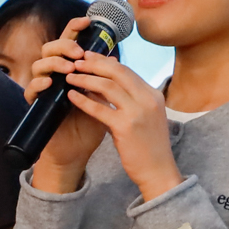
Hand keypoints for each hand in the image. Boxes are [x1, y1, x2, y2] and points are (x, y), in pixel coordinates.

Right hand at [26, 17, 109, 192]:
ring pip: (39, 63)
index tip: (87, 20)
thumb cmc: (93, 124)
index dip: (75, 27)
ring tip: (69, 68)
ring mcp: (44, 88)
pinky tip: (50, 82)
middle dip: (64, 44)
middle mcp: (55, 74)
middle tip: (78, 51)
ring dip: (54, 62)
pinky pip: (30, 88)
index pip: (70, 40)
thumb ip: (107, 78)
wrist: (79, 151)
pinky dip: (39, 83)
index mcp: (72, 68)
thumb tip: (115, 56)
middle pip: (52, 46)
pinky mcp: (36, 104)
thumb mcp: (105, 98)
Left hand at [61, 50, 183, 202]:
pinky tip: (71, 96)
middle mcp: (148, 99)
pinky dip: (83, 100)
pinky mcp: (125, 127)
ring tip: (70, 77)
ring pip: (107, 86)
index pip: (127, 71)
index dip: (105, 61)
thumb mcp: (145, 117)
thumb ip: (130, 99)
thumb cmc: (149, 146)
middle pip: (117, 72)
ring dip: (86, 79)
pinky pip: (99, 109)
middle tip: (76, 61)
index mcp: (154, 95)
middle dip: (94, 64)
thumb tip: (110, 83)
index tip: (89, 57)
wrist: (158, 171)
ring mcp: (138, 112)